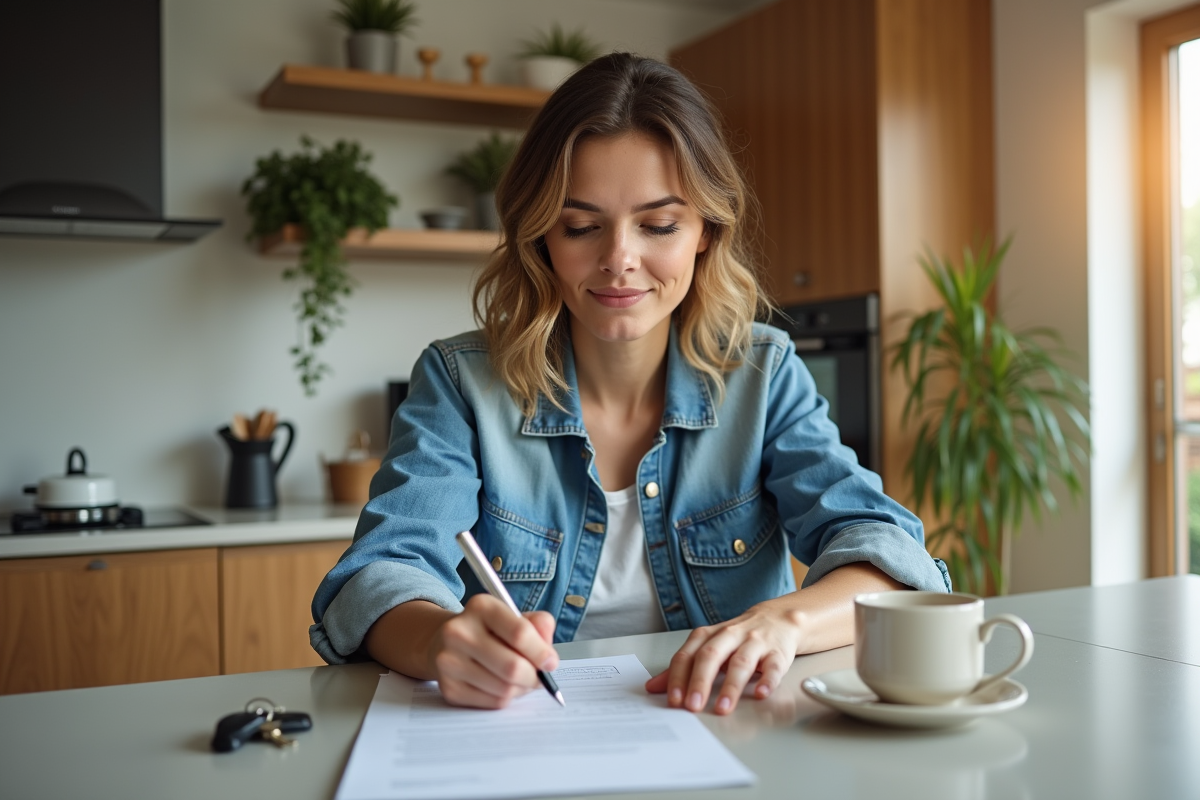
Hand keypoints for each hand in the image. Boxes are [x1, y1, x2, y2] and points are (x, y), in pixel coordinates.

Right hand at [430, 594, 558, 708]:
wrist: (444, 641)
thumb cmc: (489, 630)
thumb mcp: (514, 616)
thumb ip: (539, 626)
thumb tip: (549, 656)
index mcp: (481, 607)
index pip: (520, 633)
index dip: (542, 653)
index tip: (551, 663)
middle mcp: (459, 632)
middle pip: (512, 667)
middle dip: (534, 677)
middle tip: (540, 678)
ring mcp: (449, 661)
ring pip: (504, 689)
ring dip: (521, 689)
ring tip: (521, 680)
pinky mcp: (448, 688)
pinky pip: (493, 702)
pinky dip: (506, 698)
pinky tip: (503, 686)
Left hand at [644, 599, 802, 714]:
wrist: (778, 619)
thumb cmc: (738, 638)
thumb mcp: (708, 646)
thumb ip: (682, 667)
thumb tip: (653, 687)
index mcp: (708, 636)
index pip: (687, 655)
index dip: (678, 677)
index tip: (673, 700)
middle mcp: (730, 636)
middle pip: (711, 656)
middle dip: (700, 681)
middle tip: (692, 705)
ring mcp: (754, 643)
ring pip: (741, 663)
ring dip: (731, 686)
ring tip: (722, 707)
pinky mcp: (777, 653)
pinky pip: (773, 666)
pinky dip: (767, 680)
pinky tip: (761, 694)